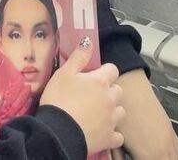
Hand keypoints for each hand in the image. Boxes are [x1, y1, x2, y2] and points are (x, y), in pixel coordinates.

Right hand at [39, 37, 125, 154]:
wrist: (57, 134)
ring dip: (112, 110)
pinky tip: (103, 131)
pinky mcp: (109, 139)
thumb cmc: (59, 99)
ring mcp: (112, 120)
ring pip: (120, 111)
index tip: (93, 76)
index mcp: (100, 81)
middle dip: (109, 90)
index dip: (104, 71)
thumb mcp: (64, 73)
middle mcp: (110, 99)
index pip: (112, 69)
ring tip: (98, 113)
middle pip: (118, 90)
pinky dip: (112, 133)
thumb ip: (79, 56)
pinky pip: (118, 135)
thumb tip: (89, 40)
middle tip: (94, 95)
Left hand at [115, 69, 177, 159]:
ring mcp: (169, 138)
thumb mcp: (117, 142)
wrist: (129, 87)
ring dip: (168, 159)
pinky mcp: (170, 128)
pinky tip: (166, 155)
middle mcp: (163, 149)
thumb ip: (121, 158)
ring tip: (157, 157)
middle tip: (147, 158)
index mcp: (149, 155)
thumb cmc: (120, 112)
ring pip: (176, 158)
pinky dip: (174, 155)